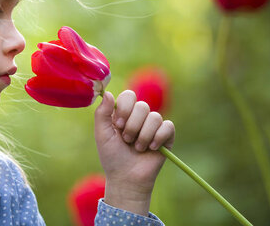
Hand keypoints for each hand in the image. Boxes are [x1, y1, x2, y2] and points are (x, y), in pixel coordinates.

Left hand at [94, 90, 174, 215]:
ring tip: (137, 148)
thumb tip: (107, 92)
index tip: (118, 125)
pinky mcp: (166, 136)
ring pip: (155, 117)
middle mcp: (139, 117)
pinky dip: (158, 138)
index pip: (129, 96)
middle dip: (132, 126)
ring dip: (143, 136)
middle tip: (127, 140)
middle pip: (142, 106)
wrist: (126, 177)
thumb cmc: (112, 156)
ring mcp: (153, 126)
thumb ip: (102, 113)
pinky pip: (168, 126)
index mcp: (124, 113)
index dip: (124, 108)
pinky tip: (151, 148)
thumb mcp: (102, 134)